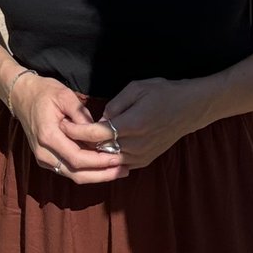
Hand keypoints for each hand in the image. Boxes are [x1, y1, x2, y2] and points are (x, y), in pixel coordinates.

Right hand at [8, 72, 128, 185]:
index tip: (119, 158)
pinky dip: (86, 170)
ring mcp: (43, 158)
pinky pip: (68, 170)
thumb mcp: (65, 96)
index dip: (100, 162)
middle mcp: (44, 153)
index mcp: (48, 137)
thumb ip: (82, 116)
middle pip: (76, 174)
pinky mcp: (46, 159)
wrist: (21, 96)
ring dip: (96, 175)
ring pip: (73, 175)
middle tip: (124, 170)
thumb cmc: (44, 92)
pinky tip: (102, 165)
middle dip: (102, 175)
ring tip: (118, 170)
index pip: (78, 158)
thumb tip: (100, 133)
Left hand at [62, 77, 206, 169]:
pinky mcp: (146, 161)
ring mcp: (142, 155)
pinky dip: (108, 159)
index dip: (78, 131)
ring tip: (75, 146)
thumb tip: (100, 120)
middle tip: (63, 137)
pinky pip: (121, 164)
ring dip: (93, 154)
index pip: (97, 133)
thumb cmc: (163, 92)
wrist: (190, 109)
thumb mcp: (137, 88)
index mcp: (132, 124)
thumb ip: (115, 104)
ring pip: (109, 160)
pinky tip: (97, 153)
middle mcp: (136, 144)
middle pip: (100, 150)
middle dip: (81, 145)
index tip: (62, 126)